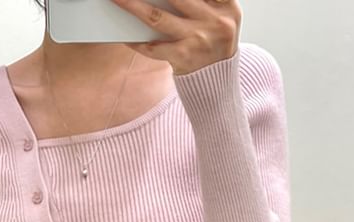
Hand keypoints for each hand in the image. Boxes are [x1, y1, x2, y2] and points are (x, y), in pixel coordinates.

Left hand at [108, 0, 241, 74]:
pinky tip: (126, 36)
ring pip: (157, 17)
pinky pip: (153, 47)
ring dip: (133, 6)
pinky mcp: (182, 57)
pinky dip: (137, 42)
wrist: (218, 81)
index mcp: (227, 6)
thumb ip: (204, 2)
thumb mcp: (222, 18)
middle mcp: (214, 20)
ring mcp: (197, 39)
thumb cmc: (214, 42)